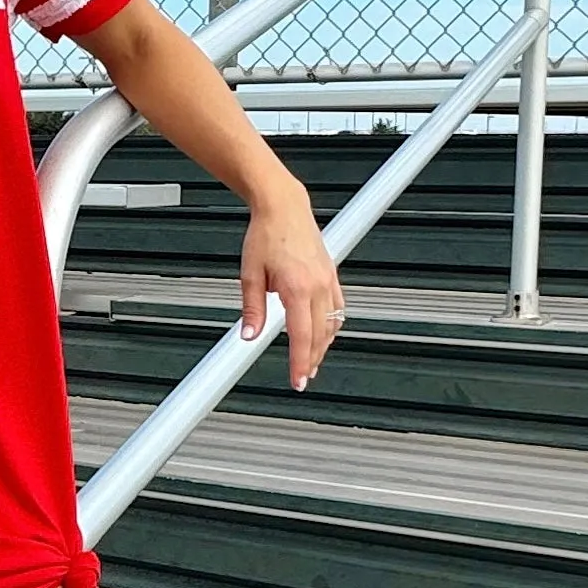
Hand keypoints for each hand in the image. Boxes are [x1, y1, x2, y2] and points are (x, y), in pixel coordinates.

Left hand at [242, 183, 343, 390]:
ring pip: (332, 324)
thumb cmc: (267, 233)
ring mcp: (327, 279)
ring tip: (312, 360)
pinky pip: (338, 307)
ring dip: (323, 345)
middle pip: (320, 335)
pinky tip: (325, 332)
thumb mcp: (250, 273)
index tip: (298, 380)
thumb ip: (252, 308)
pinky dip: (332, 325)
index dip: (301, 363)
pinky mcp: (331, 274)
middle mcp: (317, 285)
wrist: (283, 207)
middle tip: (303, 377)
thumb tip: (249, 334)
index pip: (302, 337)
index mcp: (297, 287)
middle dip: (312, 359)